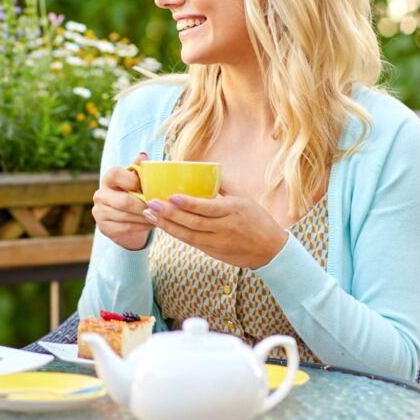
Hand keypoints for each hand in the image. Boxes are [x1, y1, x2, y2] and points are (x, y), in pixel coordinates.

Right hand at [91, 152, 155, 249]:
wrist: (126, 221)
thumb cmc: (134, 196)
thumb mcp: (138, 182)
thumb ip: (139, 170)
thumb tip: (143, 155)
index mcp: (108, 179)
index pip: (116, 174)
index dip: (133, 180)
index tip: (147, 188)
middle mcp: (100, 195)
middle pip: (124, 201)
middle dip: (144, 205)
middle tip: (158, 208)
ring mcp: (99, 212)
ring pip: (126, 216)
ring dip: (145, 217)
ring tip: (159, 216)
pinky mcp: (103, 228)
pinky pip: (126, 228)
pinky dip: (141, 227)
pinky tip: (151, 224)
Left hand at [141, 191, 287, 268]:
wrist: (270, 249)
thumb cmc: (256, 218)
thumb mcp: (244, 197)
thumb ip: (224, 183)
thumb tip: (205, 168)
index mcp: (233, 211)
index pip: (208, 208)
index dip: (189, 204)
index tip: (172, 196)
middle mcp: (225, 228)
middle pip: (194, 222)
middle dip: (170, 214)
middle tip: (151, 204)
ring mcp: (218, 242)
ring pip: (189, 235)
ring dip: (167, 225)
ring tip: (150, 214)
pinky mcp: (213, 252)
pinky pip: (191, 243)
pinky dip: (176, 234)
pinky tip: (162, 225)